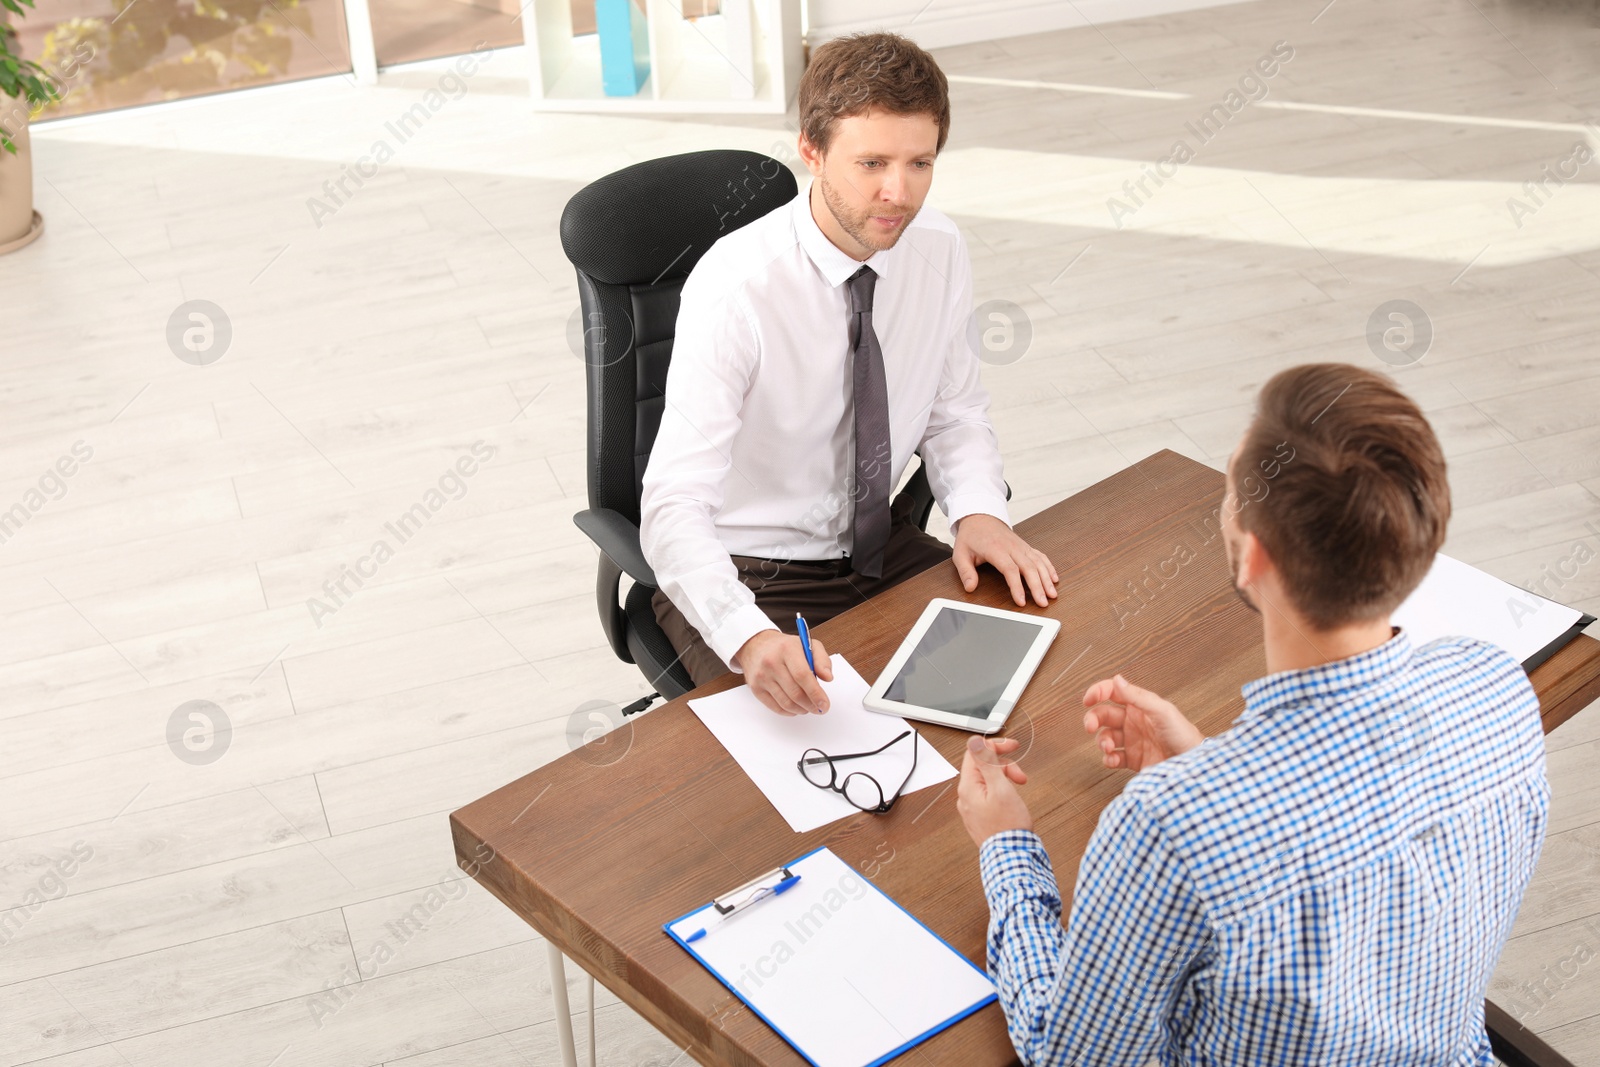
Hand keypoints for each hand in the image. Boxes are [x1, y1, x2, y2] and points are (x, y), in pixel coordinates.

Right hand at [734, 630, 833, 715]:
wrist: (756, 646)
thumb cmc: (785, 647)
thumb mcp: (808, 645)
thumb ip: (822, 660)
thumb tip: (828, 678)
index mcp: (787, 649)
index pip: (802, 675)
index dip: (816, 693)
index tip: (824, 703)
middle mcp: (772, 662)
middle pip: (795, 692)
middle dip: (811, 704)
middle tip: (820, 708)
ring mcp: (762, 676)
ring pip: (786, 703)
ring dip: (801, 709)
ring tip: (808, 707)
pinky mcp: (755, 688)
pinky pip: (775, 707)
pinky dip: (789, 711)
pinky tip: (795, 707)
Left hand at [952, 514, 1057, 607]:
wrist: (980, 517)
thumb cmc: (971, 536)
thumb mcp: (960, 553)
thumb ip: (965, 572)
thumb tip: (970, 588)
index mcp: (996, 549)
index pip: (1010, 570)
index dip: (1017, 587)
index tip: (1021, 601)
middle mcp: (1012, 547)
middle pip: (1029, 568)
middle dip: (1038, 587)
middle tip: (1043, 603)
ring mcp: (1021, 546)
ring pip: (1038, 562)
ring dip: (1047, 579)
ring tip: (1052, 595)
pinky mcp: (1026, 546)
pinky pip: (1041, 556)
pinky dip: (1049, 567)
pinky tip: (1054, 579)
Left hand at [957, 735, 1032, 845]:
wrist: (1012, 857)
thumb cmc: (1008, 827)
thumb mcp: (1001, 788)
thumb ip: (987, 764)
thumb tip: (974, 742)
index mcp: (968, 787)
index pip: (975, 754)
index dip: (994, 746)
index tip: (1012, 746)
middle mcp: (966, 796)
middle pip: (982, 767)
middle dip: (1004, 766)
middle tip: (1020, 776)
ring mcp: (972, 807)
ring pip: (987, 781)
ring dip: (1005, 778)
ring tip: (1019, 788)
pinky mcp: (980, 816)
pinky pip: (988, 795)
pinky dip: (1002, 791)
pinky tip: (1012, 799)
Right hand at [1081, 674, 1202, 771]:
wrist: (1191, 764)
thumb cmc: (1183, 735)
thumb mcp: (1161, 711)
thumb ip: (1137, 696)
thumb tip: (1117, 680)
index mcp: (1140, 705)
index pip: (1113, 692)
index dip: (1098, 692)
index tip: (1088, 700)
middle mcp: (1133, 721)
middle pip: (1104, 715)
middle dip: (1094, 719)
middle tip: (1090, 727)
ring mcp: (1132, 740)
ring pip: (1105, 737)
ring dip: (1101, 741)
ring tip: (1108, 748)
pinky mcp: (1132, 759)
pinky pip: (1112, 757)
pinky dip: (1108, 759)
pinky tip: (1113, 759)